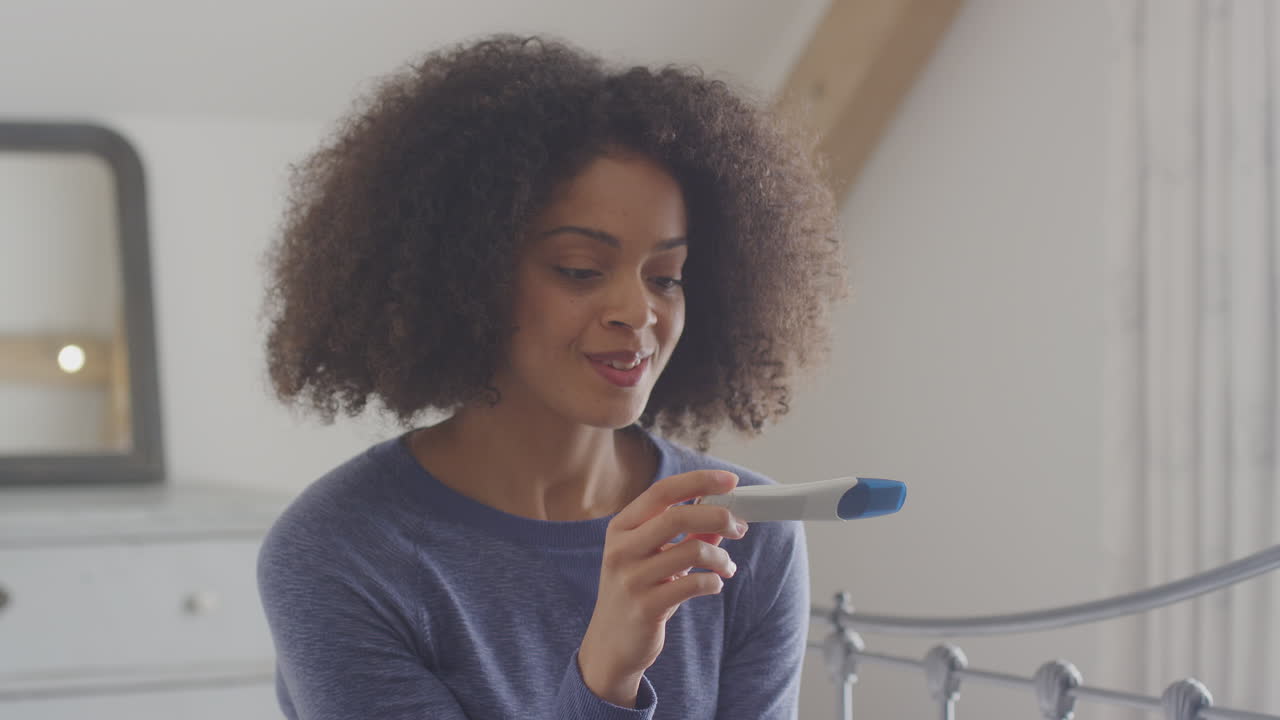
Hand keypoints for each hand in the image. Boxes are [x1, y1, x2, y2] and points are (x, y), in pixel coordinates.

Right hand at [578, 469, 748, 706]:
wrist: (611, 646)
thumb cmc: (638, 593)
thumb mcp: (655, 557)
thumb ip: (686, 534)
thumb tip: (724, 513)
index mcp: (622, 528)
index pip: (662, 491)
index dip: (699, 481)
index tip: (730, 481)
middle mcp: (621, 549)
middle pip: (678, 516)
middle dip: (718, 516)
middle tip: (739, 527)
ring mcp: (631, 579)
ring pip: (692, 550)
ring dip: (720, 557)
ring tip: (726, 566)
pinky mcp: (646, 607)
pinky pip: (694, 584)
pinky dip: (713, 582)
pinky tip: (714, 585)